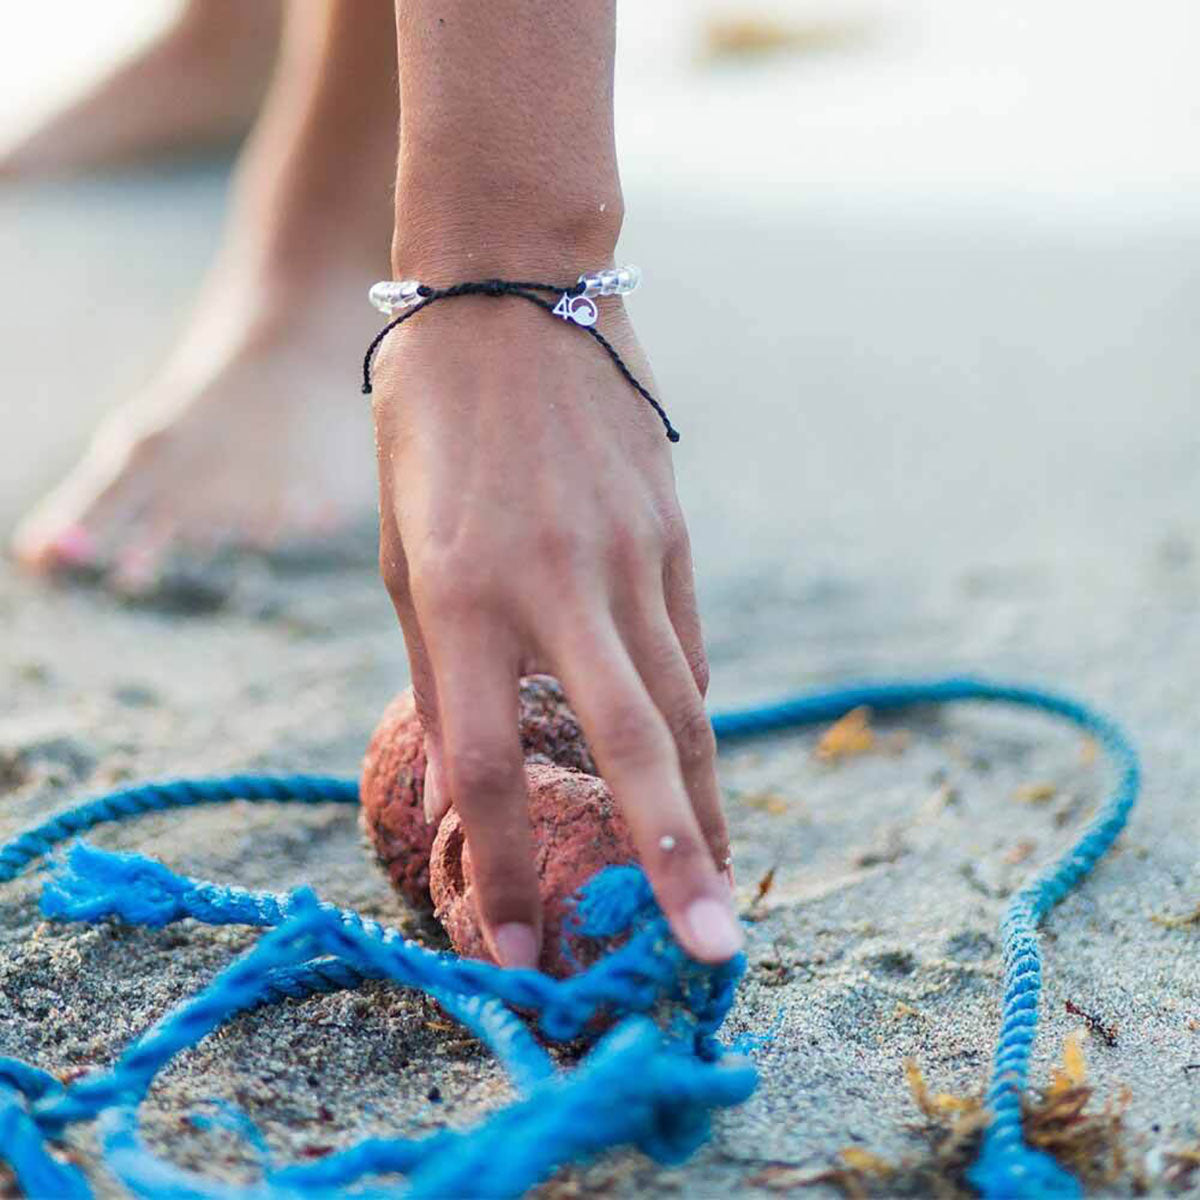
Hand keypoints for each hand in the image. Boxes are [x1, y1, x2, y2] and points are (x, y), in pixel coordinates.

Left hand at [371, 293, 740, 966]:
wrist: (513, 291)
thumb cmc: (429, 426)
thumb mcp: (398, 549)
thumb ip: (435, 670)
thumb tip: (458, 779)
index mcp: (462, 594)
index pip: (488, 762)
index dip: (510, 867)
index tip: (527, 949)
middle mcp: (556, 585)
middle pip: (631, 747)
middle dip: (674, 861)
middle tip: (713, 954)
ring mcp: (629, 557)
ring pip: (683, 705)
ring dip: (707, 805)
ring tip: (725, 886)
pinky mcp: (671, 534)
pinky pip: (684, 644)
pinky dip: (689, 714)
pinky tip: (695, 766)